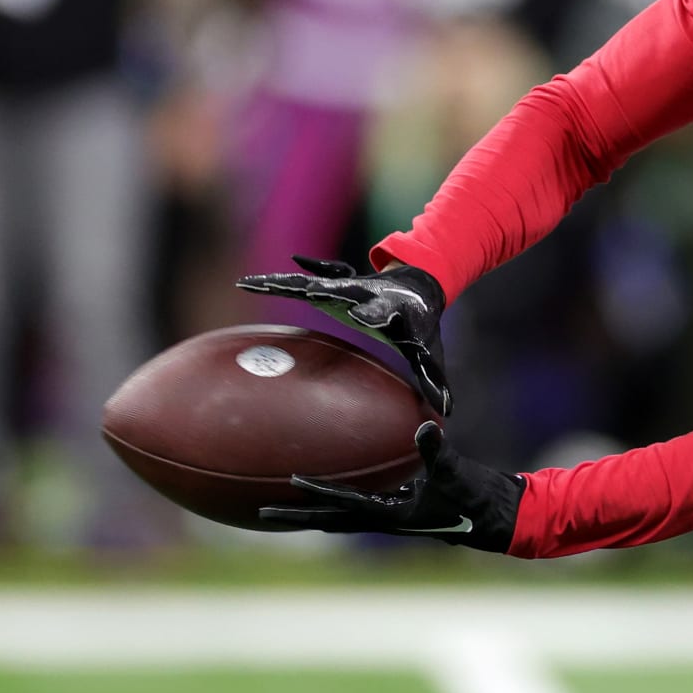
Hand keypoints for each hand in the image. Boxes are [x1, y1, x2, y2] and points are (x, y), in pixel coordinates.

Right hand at [236, 256, 451, 415]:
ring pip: (311, 283)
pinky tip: (247, 283)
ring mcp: (345, 286)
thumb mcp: (429, 349)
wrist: (418, 282)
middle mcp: (364, 294)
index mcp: (391, 309)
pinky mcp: (330, 285)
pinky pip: (299, 284)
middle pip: (342, 292)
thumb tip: (445, 411)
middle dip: (324, 292)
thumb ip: (433, 378)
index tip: (362, 318)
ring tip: (252, 283)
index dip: (373, 315)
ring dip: (284, 284)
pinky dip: (275, 283)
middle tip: (307, 293)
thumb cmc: (420, 322)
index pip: (382, 313)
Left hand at [258, 421, 522, 552]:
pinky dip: (338, 499)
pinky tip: (330, 490)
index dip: (318, 495)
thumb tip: (424, 428)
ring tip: (282, 506)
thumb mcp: (456, 473)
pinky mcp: (399, 507)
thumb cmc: (475, 497)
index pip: (345, 504)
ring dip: (312, 512)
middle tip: (259, 513)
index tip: (290, 484)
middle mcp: (383, 519)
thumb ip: (438, 451)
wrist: (494, 516)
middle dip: (296, 517)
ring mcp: (389, 515)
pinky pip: (359, 504)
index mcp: (392, 514)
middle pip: (329, 519)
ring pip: (340, 515)